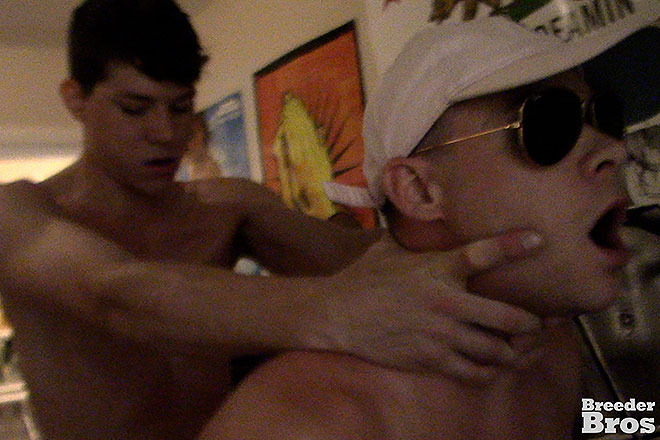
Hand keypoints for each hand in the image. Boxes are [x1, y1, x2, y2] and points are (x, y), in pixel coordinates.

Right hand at [305, 230, 544, 383]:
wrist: (337, 314)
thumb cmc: (364, 277)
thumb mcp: (388, 247)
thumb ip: (410, 232)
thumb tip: (411, 201)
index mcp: (438, 270)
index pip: (484, 254)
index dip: (515, 245)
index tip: (539, 240)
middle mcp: (446, 303)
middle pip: (507, 317)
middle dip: (533, 324)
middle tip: (544, 323)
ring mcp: (440, 336)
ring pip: (496, 350)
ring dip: (517, 351)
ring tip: (527, 348)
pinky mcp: (431, 360)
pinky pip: (474, 373)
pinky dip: (492, 371)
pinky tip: (496, 366)